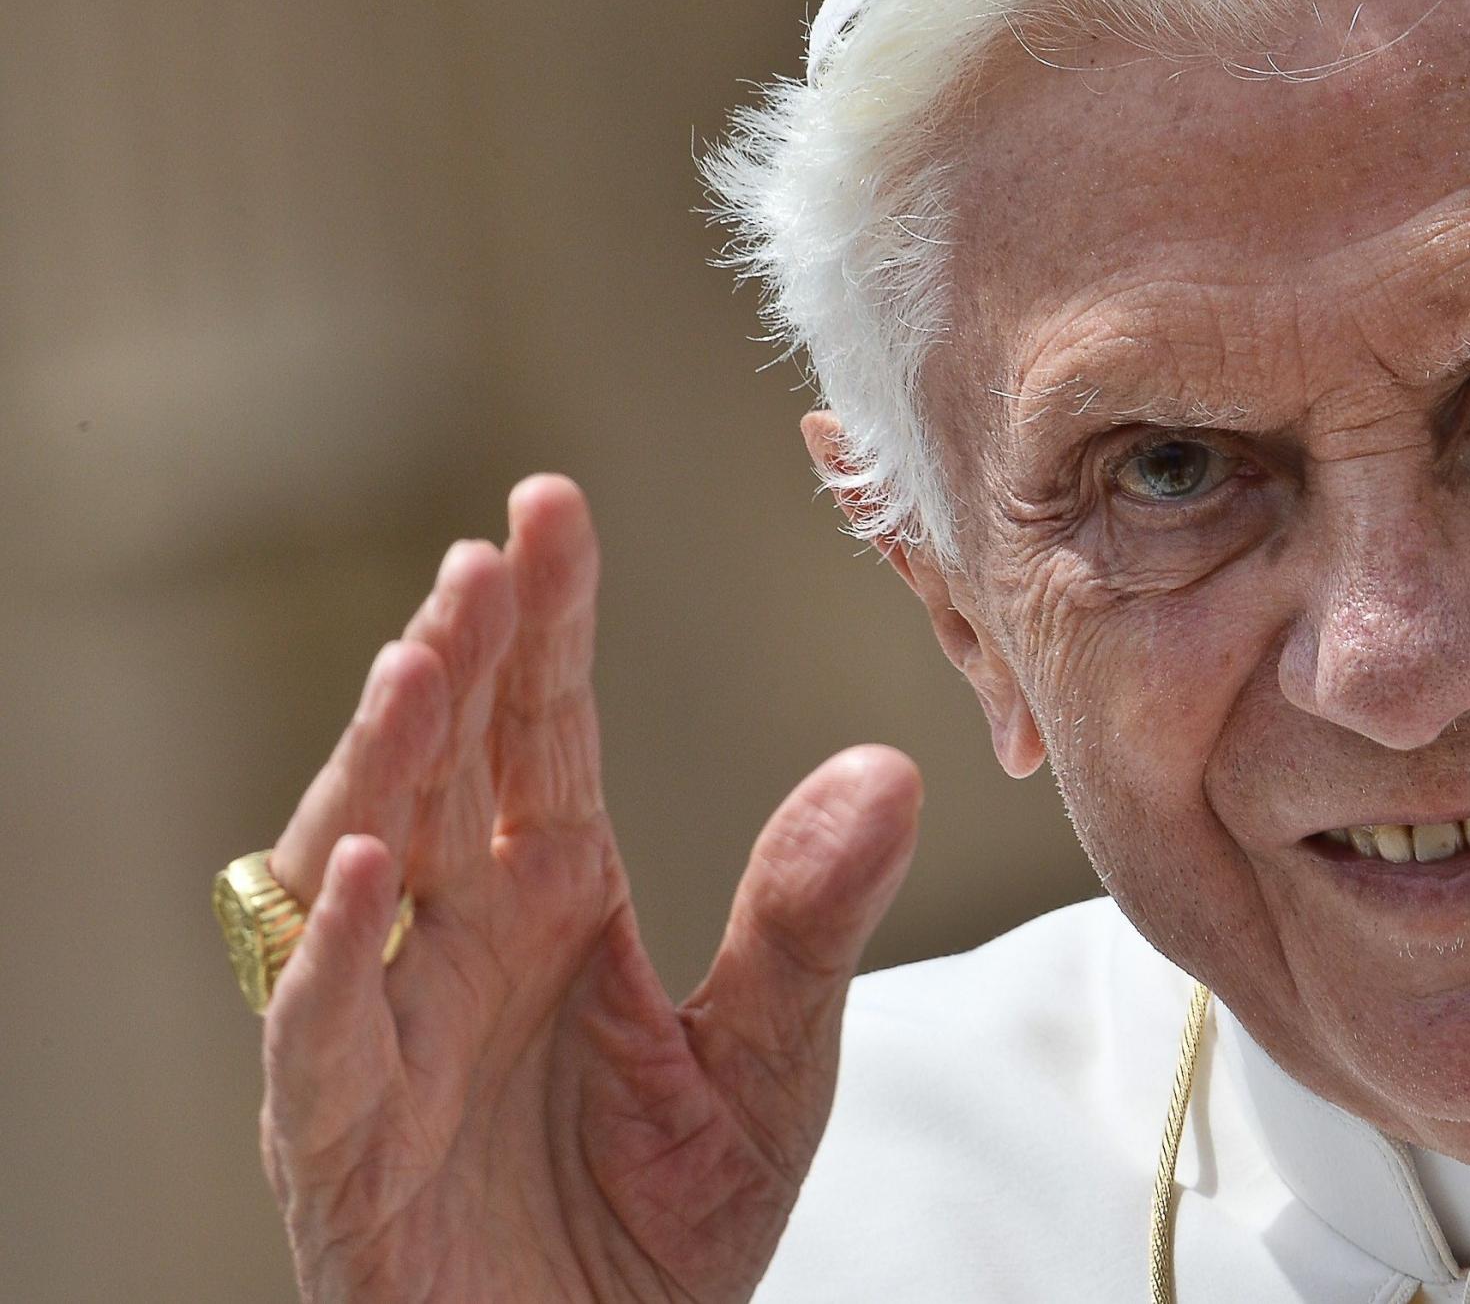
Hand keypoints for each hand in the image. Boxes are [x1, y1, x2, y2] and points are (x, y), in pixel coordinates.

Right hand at [256, 475, 922, 1302]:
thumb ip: (809, 920)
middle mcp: (461, 940)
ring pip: (359, 867)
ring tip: (425, 666)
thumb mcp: (769, 1061)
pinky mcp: (344, 1132)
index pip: (539, 733)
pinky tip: (369, 869)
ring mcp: (390, 1027)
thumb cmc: (660, 1220)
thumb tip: (889, 769)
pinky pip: (323, 1030)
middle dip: (458, 660)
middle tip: (485, 557)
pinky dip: (335, 952)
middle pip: (442, 770)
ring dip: (383, 766)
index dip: (542, 622)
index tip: (549, 506)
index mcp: (556, 900)